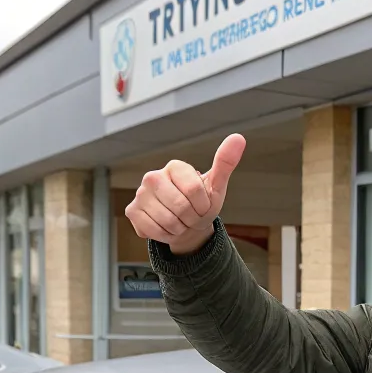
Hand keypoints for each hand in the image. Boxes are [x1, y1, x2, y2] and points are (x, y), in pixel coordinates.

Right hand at [126, 134, 245, 253]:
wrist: (186, 225)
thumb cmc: (201, 203)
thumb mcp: (216, 186)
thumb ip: (225, 163)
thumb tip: (238, 137)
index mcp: (174, 167)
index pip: (194, 190)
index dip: (203, 204)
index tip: (202, 204)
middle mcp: (153, 176)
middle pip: (181, 207)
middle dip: (192, 218)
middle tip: (191, 215)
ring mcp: (140, 193)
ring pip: (168, 221)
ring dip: (180, 228)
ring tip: (180, 221)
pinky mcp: (132, 211)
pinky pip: (154, 230)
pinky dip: (165, 235)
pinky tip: (167, 227)